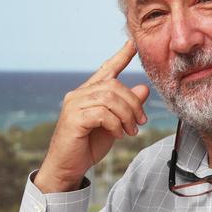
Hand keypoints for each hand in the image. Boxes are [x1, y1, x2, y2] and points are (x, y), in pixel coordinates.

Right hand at [34, 41, 149, 192]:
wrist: (68, 167)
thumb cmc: (89, 145)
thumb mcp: (115, 124)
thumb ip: (126, 106)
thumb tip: (143, 88)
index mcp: (88, 93)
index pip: (106, 69)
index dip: (121, 56)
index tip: (133, 44)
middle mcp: (79, 94)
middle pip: (114, 86)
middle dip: (133, 103)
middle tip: (141, 121)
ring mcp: (74, 105)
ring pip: (110, 98)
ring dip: (127, 115)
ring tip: (131, 131)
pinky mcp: (73, 118)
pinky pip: (102, 113)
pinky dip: (116, 124)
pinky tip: (119, 134)